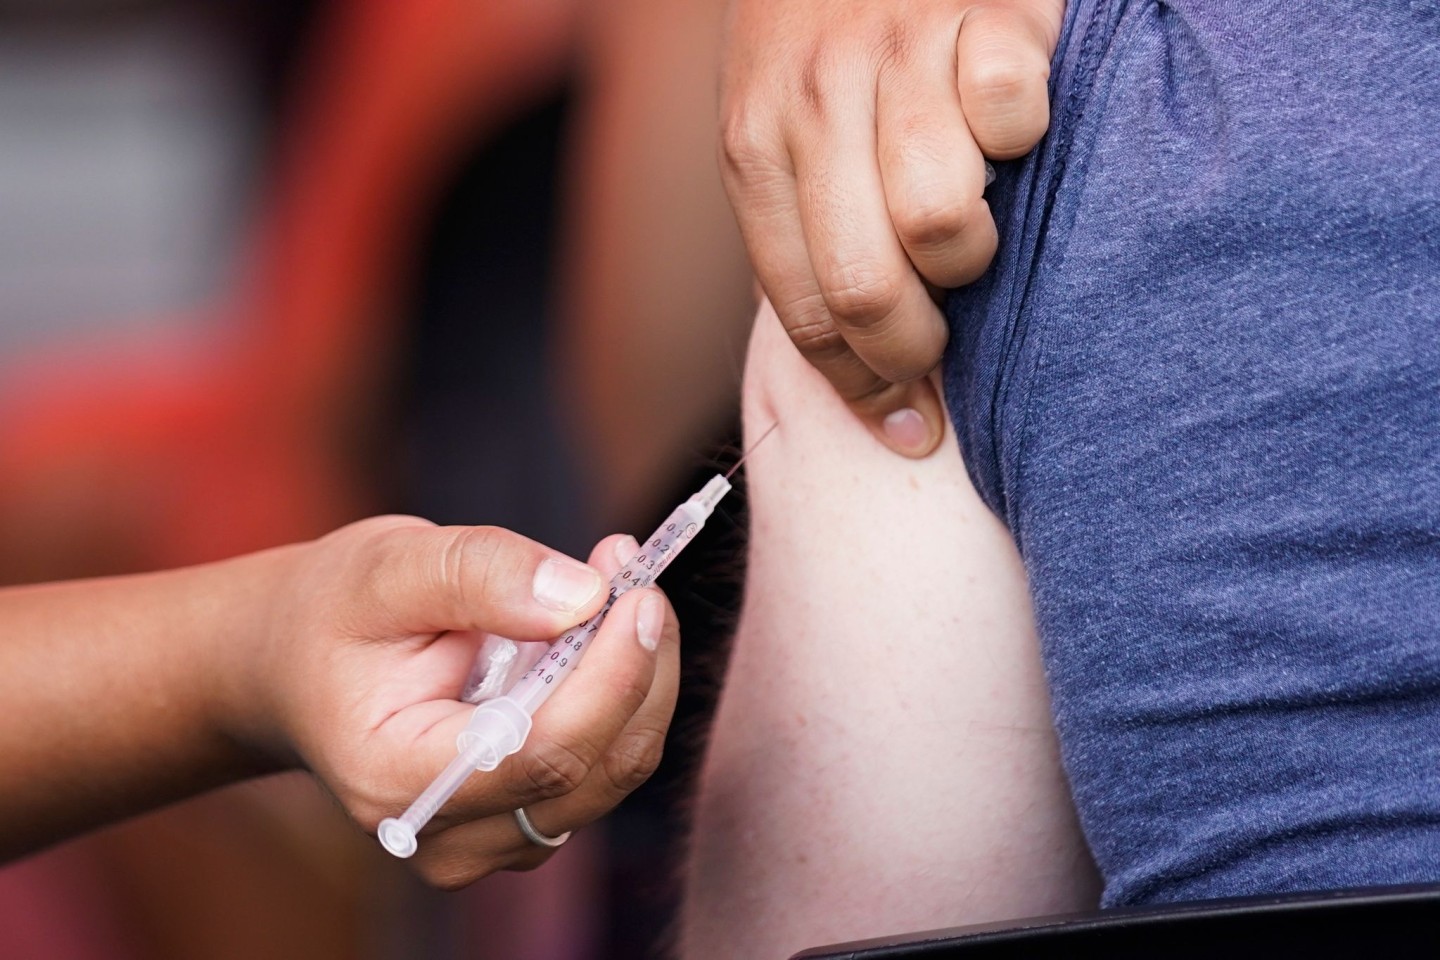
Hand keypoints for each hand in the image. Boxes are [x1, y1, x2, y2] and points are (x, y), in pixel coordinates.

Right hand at [238, 517, 677, 886]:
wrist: (299, 664)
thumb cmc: (336, 613)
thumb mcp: (387, 566)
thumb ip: (480, 573)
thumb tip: (585, 595)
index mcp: (395, 780)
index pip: (539, 755)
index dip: (608, 679)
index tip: (635, 594)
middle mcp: (446, 834)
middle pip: (594, 767)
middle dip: (635, 661)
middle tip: (627, 565)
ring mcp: (491, 840)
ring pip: (616, 767)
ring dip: (638, 672)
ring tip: (607, 586)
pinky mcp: (526, 821)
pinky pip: (609, 764)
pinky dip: (622, 693)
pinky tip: (590, 634)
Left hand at [720, 0, 1062, 455]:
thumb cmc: (817, 32)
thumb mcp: (771, 119)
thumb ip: (799, 222)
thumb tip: (858, 363)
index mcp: (754, 143)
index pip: (803, 309)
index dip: (861, 387)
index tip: (904, 426)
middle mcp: (818, 101)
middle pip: (870, 288)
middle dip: (915, 352)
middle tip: (942, 356)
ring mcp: (901, 51)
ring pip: (942, 221)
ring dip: (970, 252)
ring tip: (970, 231)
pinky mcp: (987, 10)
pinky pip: (1012, 115)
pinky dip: (1021, 134)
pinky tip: (1006, 133)